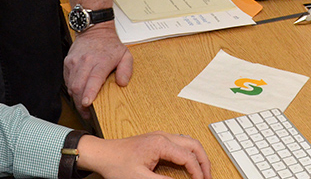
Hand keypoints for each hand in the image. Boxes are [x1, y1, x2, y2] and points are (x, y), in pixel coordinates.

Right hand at [64, 23, 132, 116]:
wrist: (95, 30)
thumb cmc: (110, 45)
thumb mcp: (125, 55)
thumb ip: (126, 70)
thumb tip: (122, 83)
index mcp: (101, 61)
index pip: (93, 79)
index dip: (89, 93)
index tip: (86, 104)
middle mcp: (86, 61)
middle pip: (78, 86)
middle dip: (80, 103)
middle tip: (87, 113)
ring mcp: (75, 62)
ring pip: (71, 85)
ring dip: (76, 98)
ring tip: (83, 105)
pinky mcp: (68, 62)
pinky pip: (67, 80)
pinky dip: (71, 89)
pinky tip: (78, 92)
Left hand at [77, 131, 210, 178]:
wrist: (102, 154)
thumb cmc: (117, 165)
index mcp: (161, 144)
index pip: (188, 157)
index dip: (198, 172)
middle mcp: (163, 136)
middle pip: (194, 145)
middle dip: (204, 162)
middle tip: (208, 177)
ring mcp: (160, 136)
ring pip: (188, 142)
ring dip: (197, 156)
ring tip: (202, 172)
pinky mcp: (157, 140)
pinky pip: (180, 143)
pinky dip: (189, 153)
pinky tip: (188, 164)